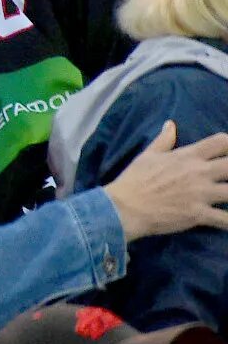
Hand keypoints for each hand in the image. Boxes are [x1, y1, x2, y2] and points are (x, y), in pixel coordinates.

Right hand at [102, 121, 227, 239]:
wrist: (125, 207)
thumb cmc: (135, 179)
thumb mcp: (147, 155)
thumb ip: (164, 140)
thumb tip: (171, 124)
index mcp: (188, 156)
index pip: (221, 142)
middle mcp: (199, 172)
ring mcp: (201, 194)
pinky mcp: (199, 214)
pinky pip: (225, 220)